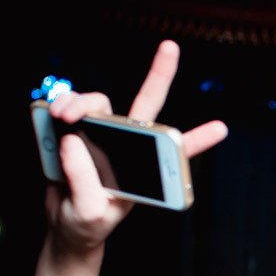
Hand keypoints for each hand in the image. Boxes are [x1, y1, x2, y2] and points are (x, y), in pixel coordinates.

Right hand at [43, 39, 227, 260]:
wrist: (65, 227)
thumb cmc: (87, 224)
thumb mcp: (89, 210)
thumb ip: (83, 178)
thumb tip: (74, 140)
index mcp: (142, 170)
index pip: (173, 151)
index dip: (198, 139)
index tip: (222, 128)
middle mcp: (127, 147)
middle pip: (146, 104)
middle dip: (160, 74)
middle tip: (170, 47)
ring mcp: (101, 137)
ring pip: (100, 103)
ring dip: (81, 101)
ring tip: (64, 116)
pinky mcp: (75, 133)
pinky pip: (72, 108)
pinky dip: (62, 105)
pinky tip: (53, 114)